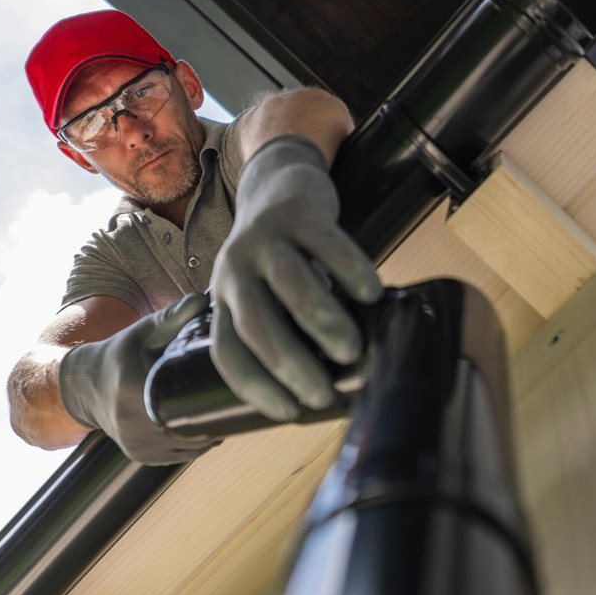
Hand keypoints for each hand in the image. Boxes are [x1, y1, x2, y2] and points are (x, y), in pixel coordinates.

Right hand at [58, 293, 220, 463]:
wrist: (85, 386)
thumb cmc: (121, 354)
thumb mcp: (144, 331)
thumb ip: (173, 317)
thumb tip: (204, 300)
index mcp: (134, 390)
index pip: (187, 405)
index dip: (213, 402)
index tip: (230, 390)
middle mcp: (133, 424)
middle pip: (194, 429)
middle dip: (216, 416)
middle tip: (235, 398)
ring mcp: (137, 446)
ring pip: (190, 447)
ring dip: (209, 432)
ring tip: (221, 409)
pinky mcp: (140, 457)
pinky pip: (179, 455)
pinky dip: (194, 442)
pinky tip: (202, 423)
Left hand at [210, 135, 382, 421]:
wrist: (278, 183)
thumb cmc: (279, 258)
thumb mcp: (263, 292)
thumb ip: (286, 328)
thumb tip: (329, 388)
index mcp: (224, 299)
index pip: (227, 351)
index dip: (254, 387)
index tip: (290, 412)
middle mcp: (235, 270)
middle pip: (255, 323)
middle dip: (290, 366)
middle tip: (323, 395)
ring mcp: (265, 239)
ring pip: (291, 284)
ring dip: (322, 324)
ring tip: (350, 351)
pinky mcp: (299, 214)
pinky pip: (328, 244)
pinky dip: (352, 272)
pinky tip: (371, 295)